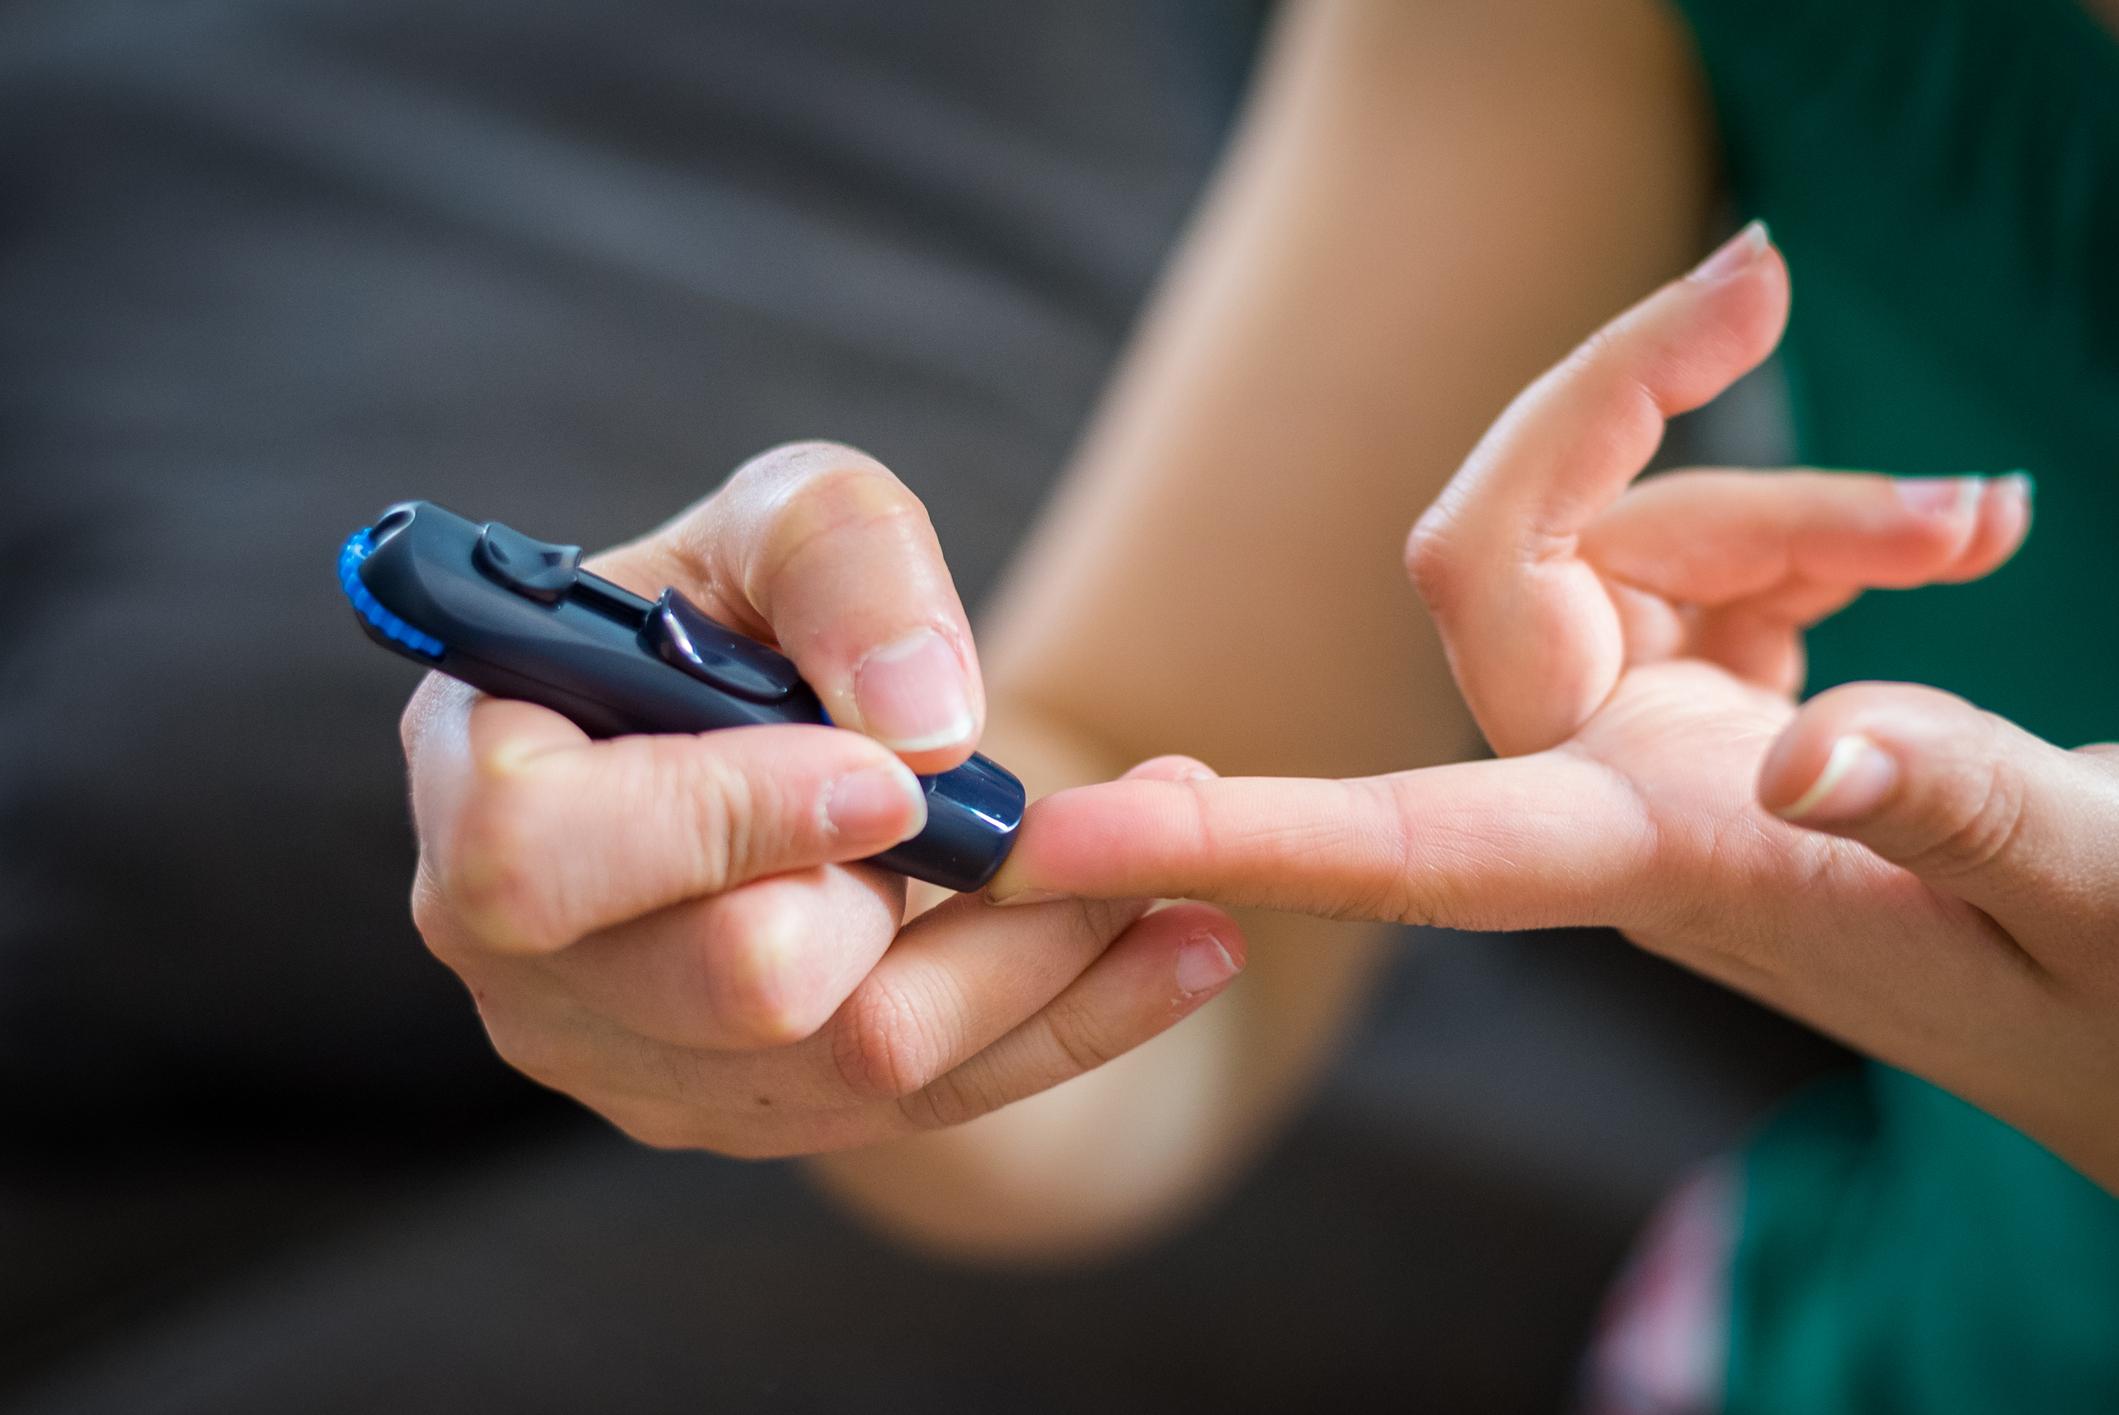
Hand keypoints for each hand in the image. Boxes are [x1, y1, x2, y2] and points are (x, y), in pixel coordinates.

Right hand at [401, 443, 1242, 1155]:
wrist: (780, 729)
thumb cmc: (750, 604)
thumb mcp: (788, 518)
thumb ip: (841, 564)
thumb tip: (923, 727)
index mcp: (481, 787)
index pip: (539, 863)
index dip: (721, 824)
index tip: (889, 780)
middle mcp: (532, 965)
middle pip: (732, 990)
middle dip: (915, 896)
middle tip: (1041, 810)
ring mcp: (644, 1063)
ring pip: (859, 1063)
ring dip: (1041, 953)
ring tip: (1170, 857)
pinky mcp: (762, 1114)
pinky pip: (934, 1103)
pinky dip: (1077, 1021)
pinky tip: (1188, 950)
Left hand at [990, 228, 2118, 1189]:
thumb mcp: (2097, 897)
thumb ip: (1959, 814)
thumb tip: (1808, 739)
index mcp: (1662, 874)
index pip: (1404, 851)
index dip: (1227, 843)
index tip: (1047, 844)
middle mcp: (1612, 798)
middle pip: (1490, 554)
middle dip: (1618, 411)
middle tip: (1766, 277)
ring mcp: (1649, 743)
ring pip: (1620, 532)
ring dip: (1797, 495)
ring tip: (1985, 526)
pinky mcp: (1706, 702)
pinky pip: (1694, 550)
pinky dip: (1817, 522)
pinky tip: (1945, 548)